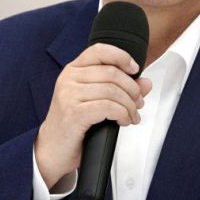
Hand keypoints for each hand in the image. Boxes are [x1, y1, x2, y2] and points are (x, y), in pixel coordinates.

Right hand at [34, 43, 151, 189]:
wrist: (52, 149)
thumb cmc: (74, 123)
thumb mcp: (96, 100)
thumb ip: (121, 89)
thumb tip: (146, 83)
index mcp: (73, 70)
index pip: (99, 50)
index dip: (121, 56)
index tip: (135, 69)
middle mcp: (69, 78)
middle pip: (112, 73)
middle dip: (132, 89)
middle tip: (138, 103)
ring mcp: (69, 95)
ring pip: (112, 91)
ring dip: (129, 105)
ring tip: (131, 115)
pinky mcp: (74, 113)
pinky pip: (108, 107)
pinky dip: (122, 114)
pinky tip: (123, 121)